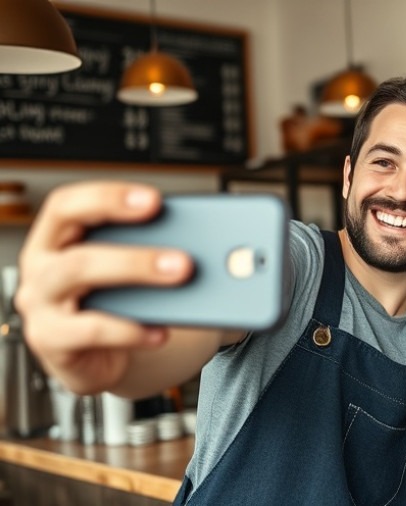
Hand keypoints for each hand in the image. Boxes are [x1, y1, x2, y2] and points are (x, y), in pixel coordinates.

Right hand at [15, 182, 192, 394]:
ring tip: (179, 278)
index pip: (67, 205)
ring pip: (78, 282)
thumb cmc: (114, 301)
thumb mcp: (126, 268)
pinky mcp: (51, 342)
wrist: (99, 355)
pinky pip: (90, 332)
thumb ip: (147, 246)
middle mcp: (40, 268)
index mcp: (56, 238)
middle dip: (136, 254)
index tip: (154, 200)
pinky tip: (161, 331)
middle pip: (79, 253)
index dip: (108, 198)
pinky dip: (131, 330)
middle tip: (184, 260)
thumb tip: (201, 240)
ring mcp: (40, 307)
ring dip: (134, 276)